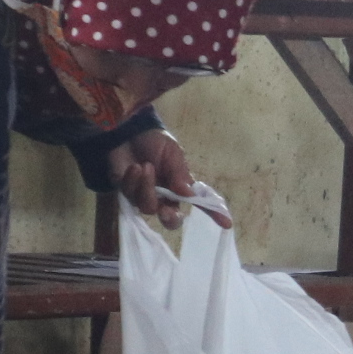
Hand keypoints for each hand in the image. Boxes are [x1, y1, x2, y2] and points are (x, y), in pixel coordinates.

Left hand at [106, 131, 225, 229]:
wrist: (129, 130)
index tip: (227, 223)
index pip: (199, 204)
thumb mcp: (173, 154)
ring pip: (148, 207)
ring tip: (145, 166)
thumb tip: (189, 195)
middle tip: (166, 210)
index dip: (213, 214)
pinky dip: (132, 180)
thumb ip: (180, 175)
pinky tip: (133, 166)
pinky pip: (130, 195)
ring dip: (147, 187)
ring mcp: (144, 196)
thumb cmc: (155, 142)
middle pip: (170, 220)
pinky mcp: (125, 192)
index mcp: (180, 188)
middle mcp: (164, 197)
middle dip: (169, 217)